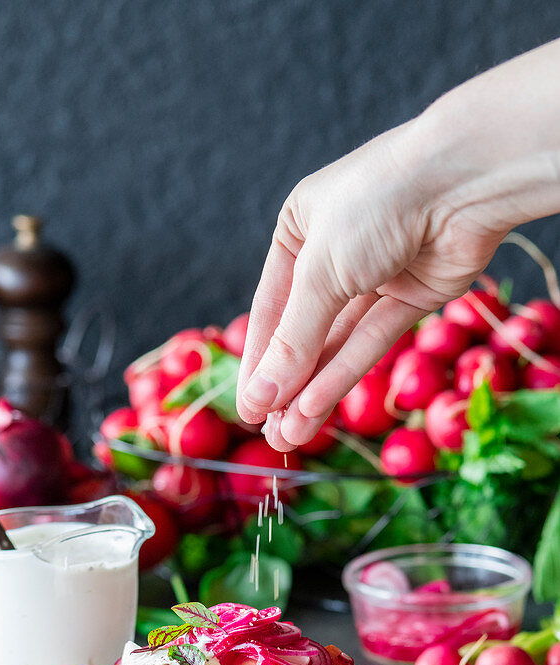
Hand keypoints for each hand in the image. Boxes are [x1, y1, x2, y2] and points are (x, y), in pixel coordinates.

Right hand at [236, 121, 506, 449]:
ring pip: (337, 343)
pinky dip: (344, 374)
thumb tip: (258, 399)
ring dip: (312, 390)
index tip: (248, 409)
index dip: (259, 363)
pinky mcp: (412, 296)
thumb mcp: (318, 273)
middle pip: (304, 331)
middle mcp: (333, 253)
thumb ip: (291, 342)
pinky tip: (316, 409)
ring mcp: (376, 275)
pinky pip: (371, 341)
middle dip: (286, 385)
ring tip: (289, 436)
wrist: (464, 179)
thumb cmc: (377, 205)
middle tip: (268, 433)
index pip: (270, 309)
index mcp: (298, 230)